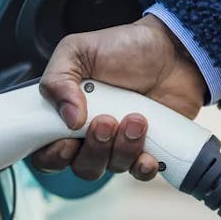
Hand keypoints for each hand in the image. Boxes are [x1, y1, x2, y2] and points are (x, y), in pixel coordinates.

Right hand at [32, 14, 206, 180]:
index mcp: (67, 115)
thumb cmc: (123, 47)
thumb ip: (58, 80)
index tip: (68, 143)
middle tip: (106, 121)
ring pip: (112, 168)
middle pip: (82, 167)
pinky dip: (144, 166)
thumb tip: (69, 118)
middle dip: (94, 149)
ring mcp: (120, 144)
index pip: (48, 153)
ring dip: (123, 148)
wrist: (172, 48)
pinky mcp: (148, 148)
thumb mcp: (77, 50)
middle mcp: (91, 135)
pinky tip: (149, 150)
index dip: (54, 157)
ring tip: (136, 118)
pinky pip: (141, 172)